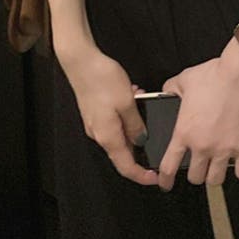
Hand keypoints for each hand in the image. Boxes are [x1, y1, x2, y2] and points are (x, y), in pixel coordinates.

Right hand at [57, 42, 158, 187]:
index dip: (141, 175)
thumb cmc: (103, 80)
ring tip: (144, 104)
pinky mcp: (95, 112)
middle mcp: (99, 134)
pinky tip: (133, 95)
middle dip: (141, 145)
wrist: (81, 62)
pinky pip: (114, 120)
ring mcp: (95, 123)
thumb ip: (136, 125)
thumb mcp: (127, 102)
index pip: (125, 166)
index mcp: (107, 136)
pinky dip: (126, 113)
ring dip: (135, 123)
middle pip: (123, 151)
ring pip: (120, 132)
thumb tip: (141, 140)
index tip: (155, 177)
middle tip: (156, 137)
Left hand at [157, 37, 238, 189]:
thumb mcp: (185, 79)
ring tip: (217, 166)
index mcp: (184, 132)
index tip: (165, 183)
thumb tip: (166, 91)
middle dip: (195, 173)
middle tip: (199, 165)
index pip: (168, 166)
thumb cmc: (214, 74)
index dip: (165, 179)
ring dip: (215, 174)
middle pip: (195, 178)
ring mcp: (224, 149)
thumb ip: (171, 89)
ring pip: (216, 180)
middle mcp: (203, 146)